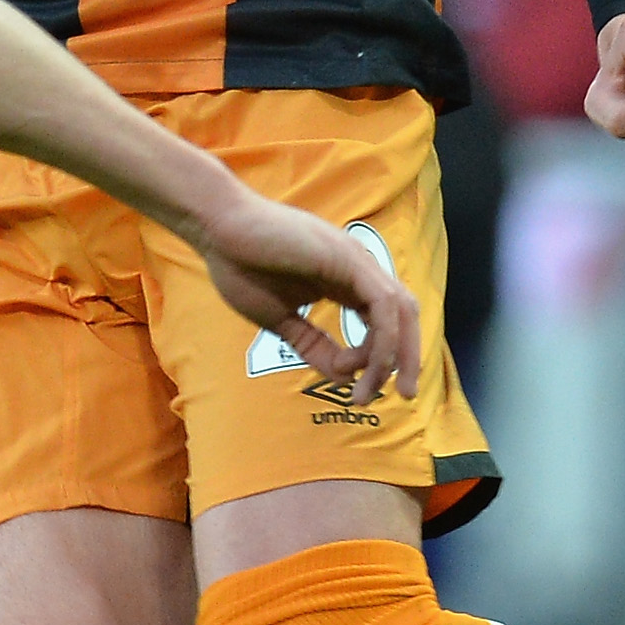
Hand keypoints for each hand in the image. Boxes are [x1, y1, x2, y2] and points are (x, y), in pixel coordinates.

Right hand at [187, 193, 424, 405]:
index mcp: (344, 281)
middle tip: (403, 395)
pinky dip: (382, 338)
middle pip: (403, 316)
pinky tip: (362, 363)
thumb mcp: (280, 319)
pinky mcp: (348, 259)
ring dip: (398, 354)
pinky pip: (382, 304)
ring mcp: (356, 261)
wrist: (217, 229)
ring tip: (377, 387)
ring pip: (401, 311)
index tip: (354, 388)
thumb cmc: (241, 265)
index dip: (382, 357)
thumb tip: (344, 377)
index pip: (382, 321)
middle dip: (407, 357)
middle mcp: (359, 270)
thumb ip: (312, 343)